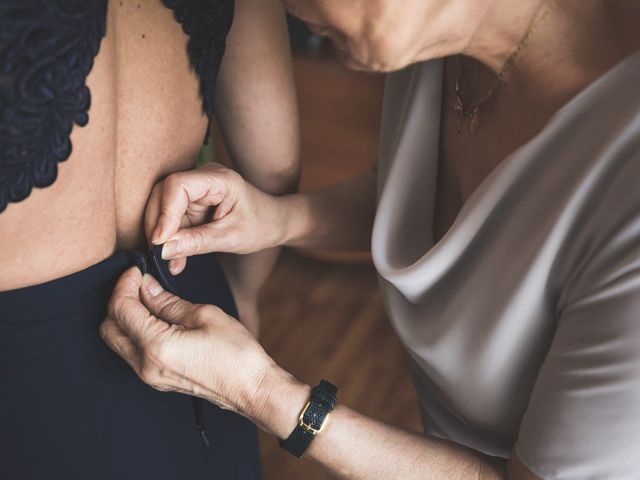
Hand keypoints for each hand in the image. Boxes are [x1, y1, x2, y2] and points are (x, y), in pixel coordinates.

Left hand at [99, 267, 277, 416]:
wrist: (251, 388)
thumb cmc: (235, 352)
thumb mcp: (204, 315)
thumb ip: (168, 301)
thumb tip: (146, 286)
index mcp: (156, 346)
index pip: (121, 309)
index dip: (125, 284)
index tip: (138, 270)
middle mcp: (145, 365)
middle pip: (109, 327)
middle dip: (119, 300)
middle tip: (140, 283)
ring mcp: (149, 377)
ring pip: (118, 341)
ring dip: (126, 316)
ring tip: (149, 298)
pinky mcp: (157, 380)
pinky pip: (132, 352)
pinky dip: (135, 331)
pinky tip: (156, 318)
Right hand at [145, 163, 288, 274]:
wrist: (274, 223)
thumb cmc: (261, 225)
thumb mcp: (231, 238)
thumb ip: (197, 242)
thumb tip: (163, 250)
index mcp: (219, 179)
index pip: (178, 186)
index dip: (164, 213)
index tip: (160, 241)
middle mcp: (203, 179)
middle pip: (164, 194)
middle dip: (158, 225)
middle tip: (161, 254)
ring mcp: (196, 190)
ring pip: (163, 208)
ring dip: (163, 236)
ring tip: (171, 262)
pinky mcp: (192, 203)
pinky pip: (172, 219)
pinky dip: (171, 239)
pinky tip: (176, 260)